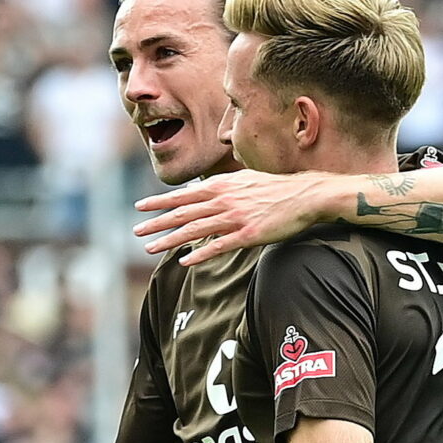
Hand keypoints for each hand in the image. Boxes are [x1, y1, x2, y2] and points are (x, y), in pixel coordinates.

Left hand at [133, 171, 343, 264]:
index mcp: (222, 186)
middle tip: (136, 232)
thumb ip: (222, 187)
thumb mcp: (245, 180)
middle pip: (183, 213)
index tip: (140, 207)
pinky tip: (185, 262)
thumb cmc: (276, 189)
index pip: (183, 195)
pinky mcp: (248, 235)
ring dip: (170, 240)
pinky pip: (219, 246)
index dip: (160, 202)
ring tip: (151, 249)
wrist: (306, 195)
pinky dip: (200, 254)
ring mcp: (235, 217)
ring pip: (195, 230)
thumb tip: (203, 191)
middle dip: (157, 222)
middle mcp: (224, 200)